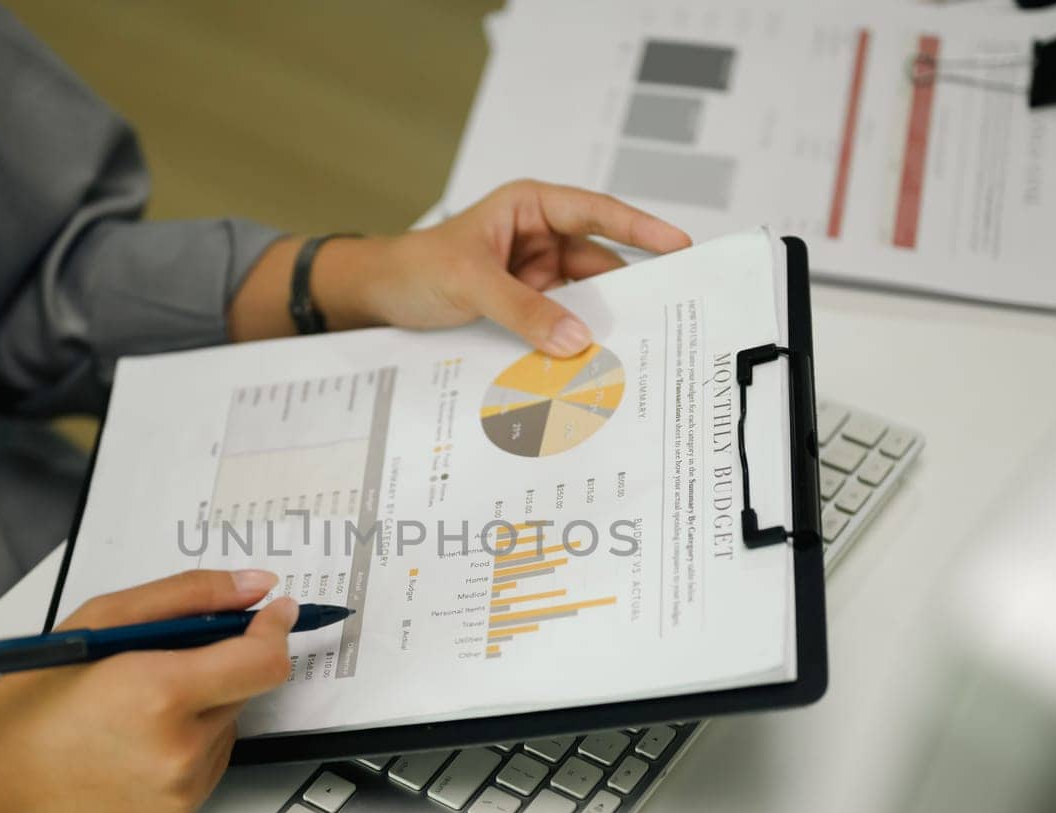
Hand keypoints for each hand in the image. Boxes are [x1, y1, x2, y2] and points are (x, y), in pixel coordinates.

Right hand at [0, 569, 296, 812]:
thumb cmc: (37, 694)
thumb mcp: (104, 619)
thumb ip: (189, 596)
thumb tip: (255, 586)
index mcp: (161, 693)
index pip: (263, 660)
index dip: (274, 629)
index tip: (274, 609)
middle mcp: (180, 747)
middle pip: (246, 687)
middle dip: (222, 662)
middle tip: (165, 657)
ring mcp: (182, 786)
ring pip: (231, 722)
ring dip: (205, 702)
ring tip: (138, 704)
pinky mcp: (180, 811)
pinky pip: (214, 757)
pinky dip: (192, 738)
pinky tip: (139, 736)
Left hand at [320, 180, 690, 355]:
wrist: (377, 299)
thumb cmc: (414, 268)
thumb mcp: (470, 283)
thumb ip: (523, 311)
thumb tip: (576, 339)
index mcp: (530, 208)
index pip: (595, 213)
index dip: (640, 228)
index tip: (679, 244)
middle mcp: (540, 238)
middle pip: (598, 262)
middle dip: (627, 288)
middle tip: (668, 311)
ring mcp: (535, 277)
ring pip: (583, 299)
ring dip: (600, 322)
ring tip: (635, 348)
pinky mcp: (526, 310)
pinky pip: (560, 325)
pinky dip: (573, 342)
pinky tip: (592, 362)